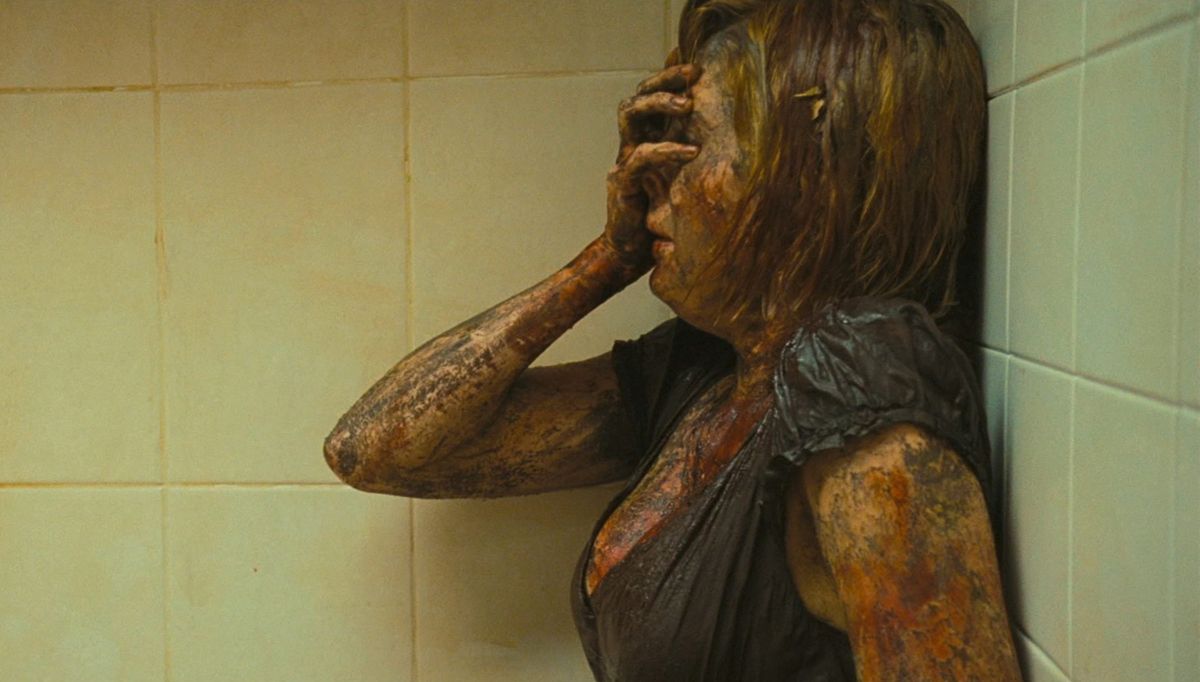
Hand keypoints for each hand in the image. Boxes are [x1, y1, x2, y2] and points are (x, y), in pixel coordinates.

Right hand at [602, 61, 701, 269]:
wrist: (633, 254)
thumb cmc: (664, 218)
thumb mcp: (689, 181)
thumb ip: (702, 158)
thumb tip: (745, 141)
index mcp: (648, 139)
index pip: (654, 96)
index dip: (670, 76)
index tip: (696, 63)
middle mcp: (633, 144)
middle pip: (639, 96)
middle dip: (665, 80)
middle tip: (693, 73)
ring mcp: (625, 162)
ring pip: (631, 115)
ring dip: (659, 103)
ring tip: (687, 104)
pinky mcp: (623, 184)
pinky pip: (641, 157)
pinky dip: (666, 149)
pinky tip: (691, 151)